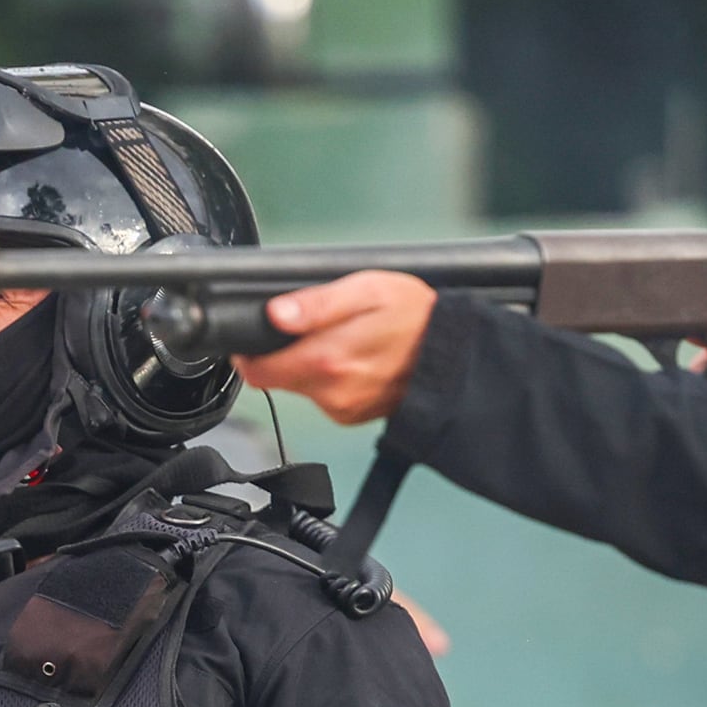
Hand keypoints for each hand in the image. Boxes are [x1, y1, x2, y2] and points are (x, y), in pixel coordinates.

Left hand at [233, 272, 438, 425]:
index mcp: (327, 360)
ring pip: (300, 387)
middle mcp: (331, 393)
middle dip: (282, 353)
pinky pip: (323, 396)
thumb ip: (317, 304)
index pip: (258, 371)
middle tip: (308, 327)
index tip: (252, 336)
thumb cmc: (417, 316)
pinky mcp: (352, 416)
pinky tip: (354, 359)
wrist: (457, 355)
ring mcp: (342, 408)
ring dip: (307, 365)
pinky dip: (328, 378)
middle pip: (277, 378)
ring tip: (340, 339)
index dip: (249, 352)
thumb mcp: (367, 290)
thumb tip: (275, 314)